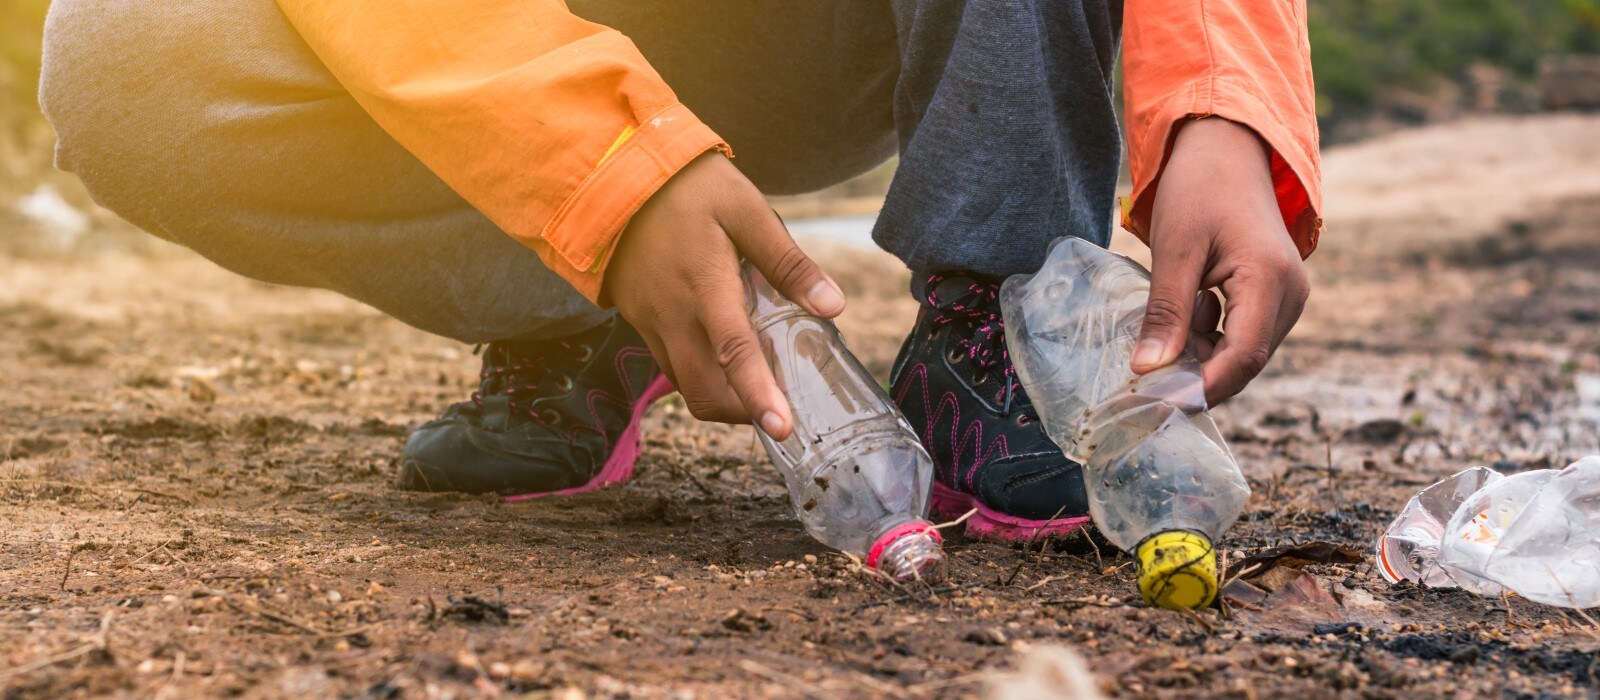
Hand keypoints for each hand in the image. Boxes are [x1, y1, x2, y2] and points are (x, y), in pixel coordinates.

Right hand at [604, 152, 843, 439]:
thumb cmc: (687, 186)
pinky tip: (725, 355)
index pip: (733, 352)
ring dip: (721, 396)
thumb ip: (787, 262)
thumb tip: (832, 305)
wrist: (612, 176)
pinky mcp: (640, 321)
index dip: (758, 395)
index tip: (783, 428)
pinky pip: (671, 364)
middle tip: (781, 408)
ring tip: (759, 382)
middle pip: (704, 392)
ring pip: (685, 385)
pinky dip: (701, 374)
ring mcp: (651, 322)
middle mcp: (673, 315)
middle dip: (743, 412)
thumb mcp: (745, 208)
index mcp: (705, 286)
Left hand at [1131, 118, 1310, 405]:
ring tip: (1169, 315)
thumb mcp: (1175, 249)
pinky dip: (1207, 336)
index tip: (1153, 404)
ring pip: (1241, 353)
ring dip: (1199, 352)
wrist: (1227, 149)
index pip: (1241, 359)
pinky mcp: (1276, 297)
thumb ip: (1166, 312)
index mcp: (1271, 281)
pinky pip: (1241, 335)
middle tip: (1142, 377)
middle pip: (1243, 363)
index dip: (1198, 389)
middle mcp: (1291, 296)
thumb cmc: (1199, 188)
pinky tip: (1186, 307)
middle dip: (1194, 375)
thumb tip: (1148, 370)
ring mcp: (1288, 298)